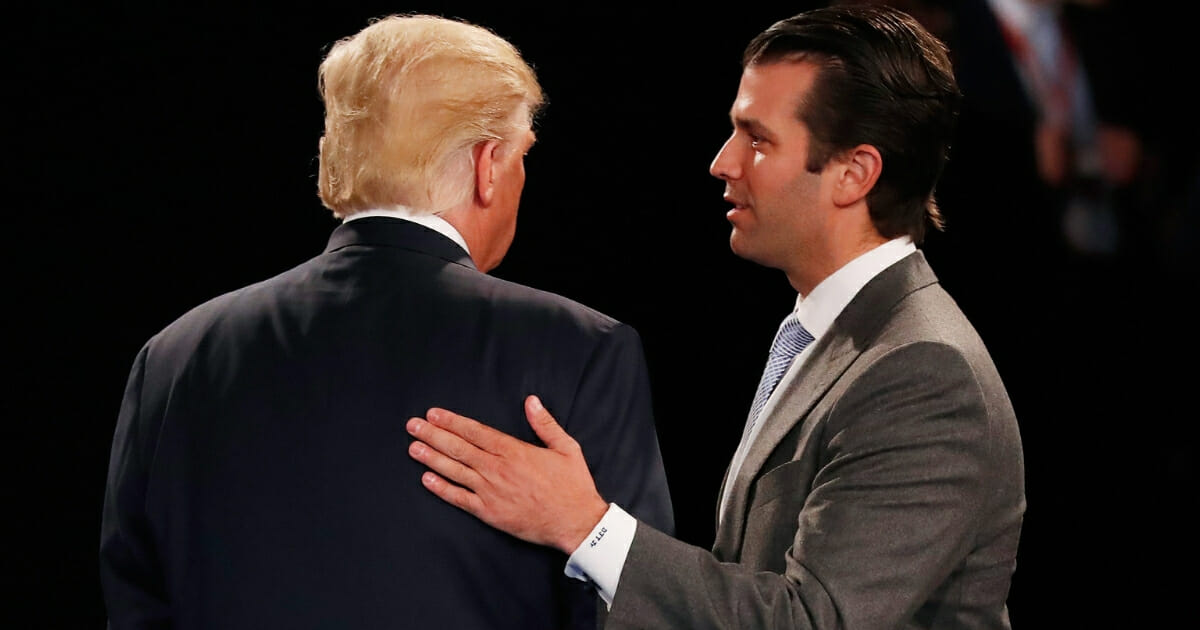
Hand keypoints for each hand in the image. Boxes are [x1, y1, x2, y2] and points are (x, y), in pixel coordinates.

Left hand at [406, 395, 609, 554]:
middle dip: (433, 435)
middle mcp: (497, 469)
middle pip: (458, 448)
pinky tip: (426, 480)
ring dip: (431, 458)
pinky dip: (441, 489)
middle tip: (413, 426)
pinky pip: (460, 499)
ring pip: (454, 471)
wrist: (575, 522)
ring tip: (413, 448)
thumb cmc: (572, 485)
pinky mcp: (489, 512)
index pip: (475, 431)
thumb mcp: (566, 447)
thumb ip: (545, 424)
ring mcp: (491, 492)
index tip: (434, 414)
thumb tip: (531, 401)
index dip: (452, 422)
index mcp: (514, 451)